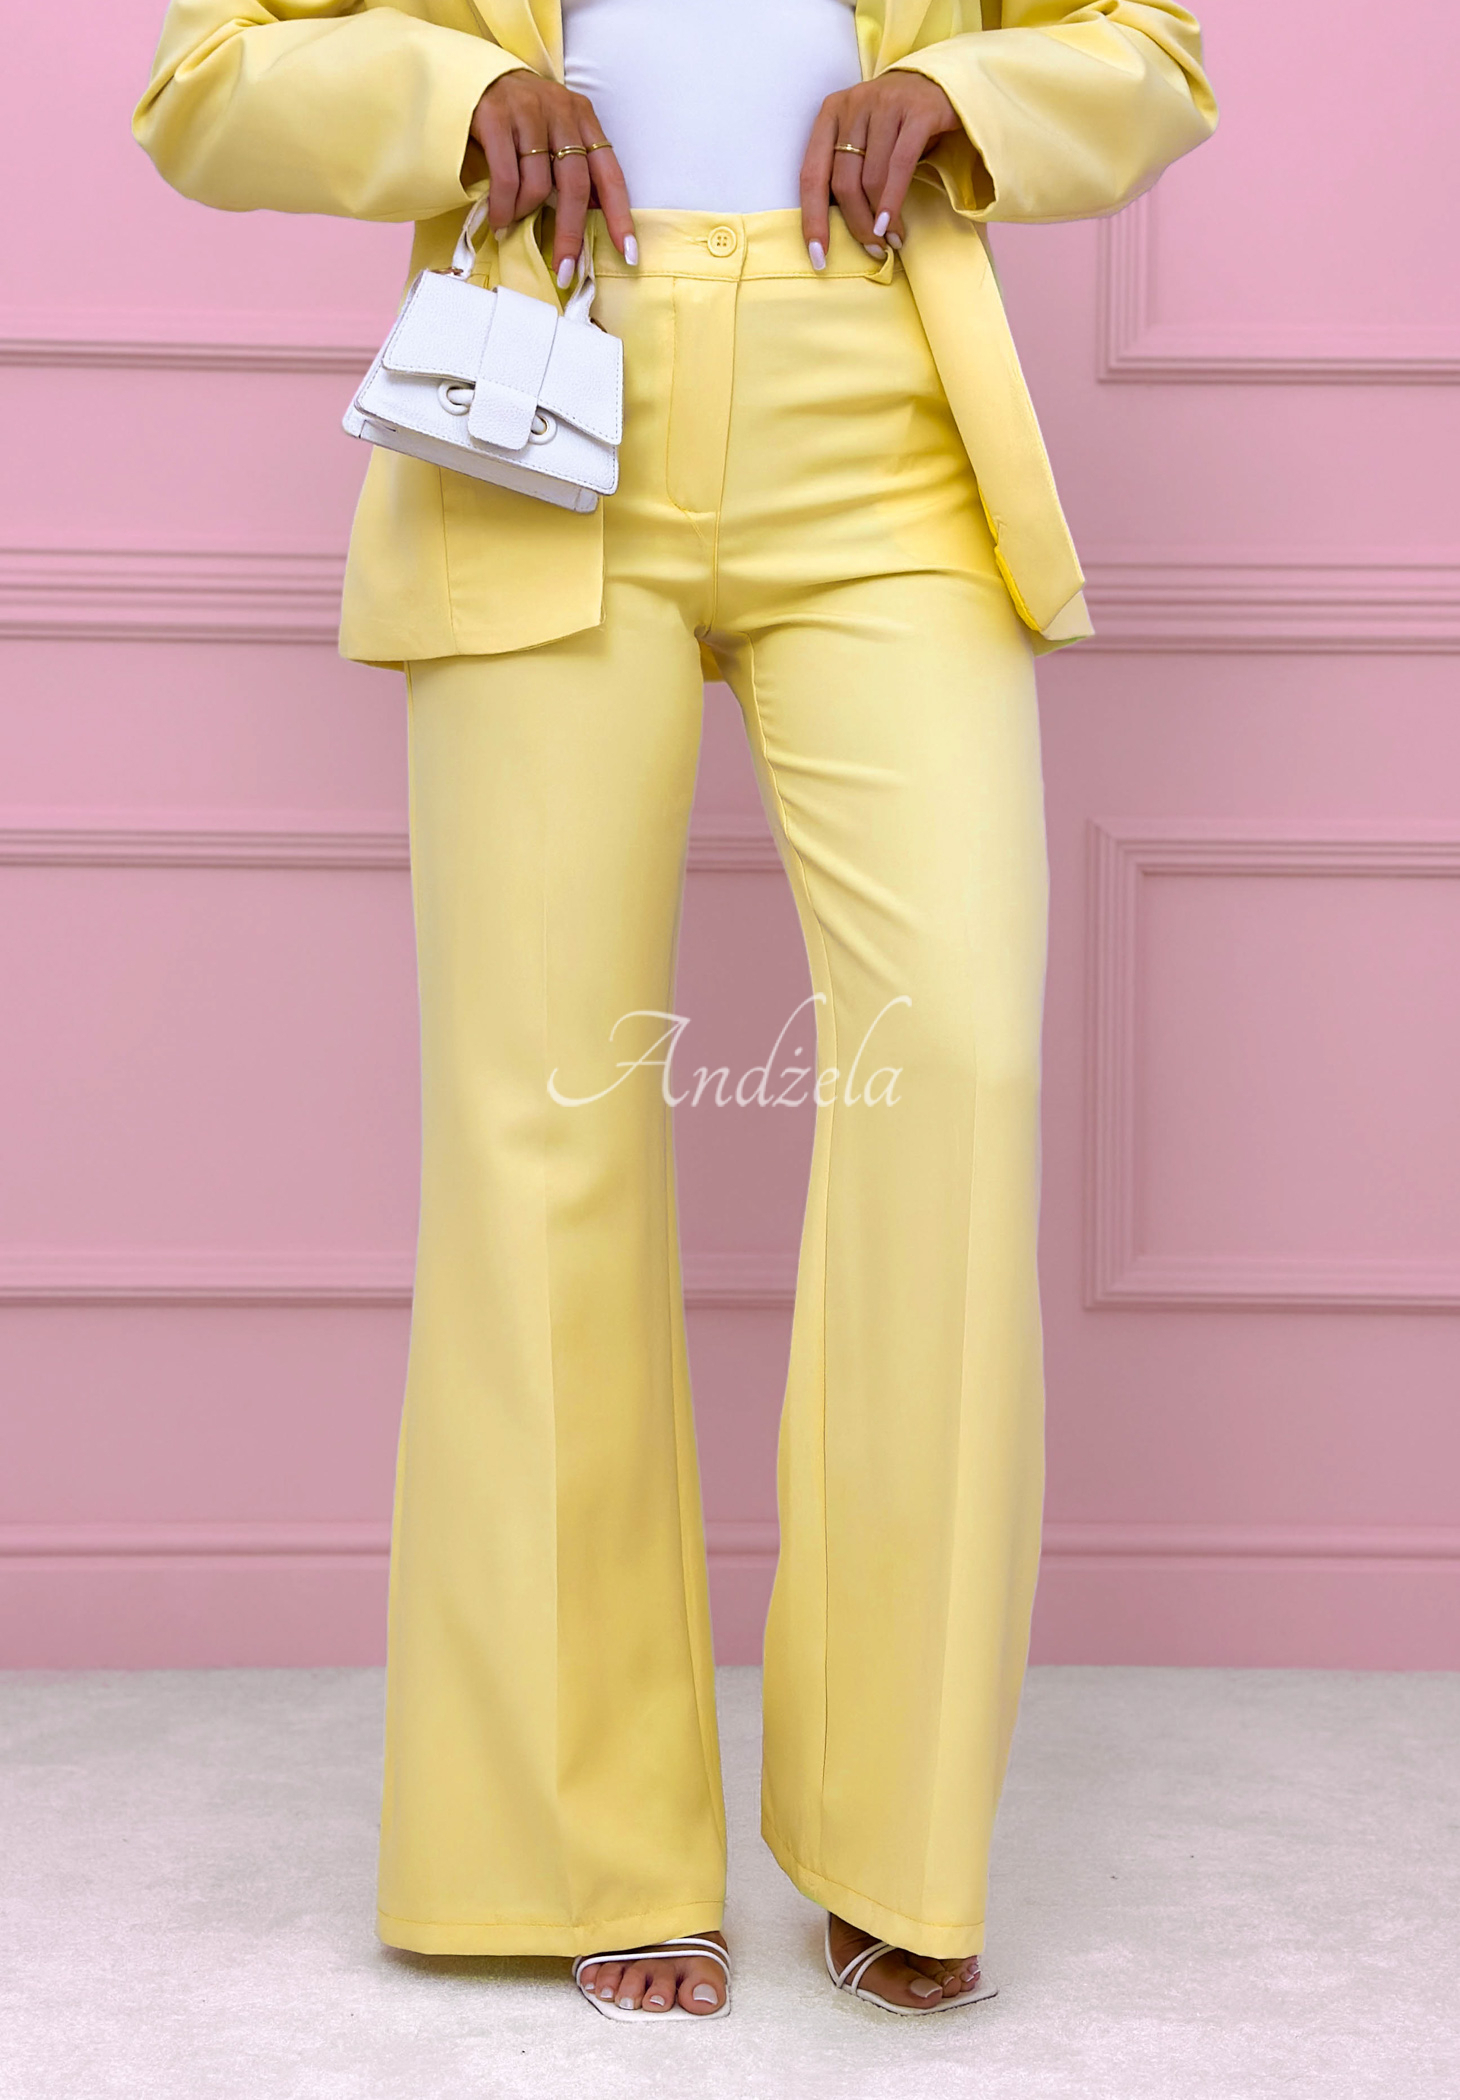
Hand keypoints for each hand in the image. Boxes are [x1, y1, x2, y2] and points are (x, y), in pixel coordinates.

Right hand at [469, 71, 635, 285]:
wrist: (477, 76)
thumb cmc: (521, 116)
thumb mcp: (557, 132)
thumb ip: (575, 165)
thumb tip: (593, 213)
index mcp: (583, 118)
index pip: (610, 173)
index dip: (619, 216)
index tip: (627, 252)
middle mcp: (561, 112)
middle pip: (575, 185)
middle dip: (570, 234)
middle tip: (564, 269)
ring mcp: (528, 112)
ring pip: (538, 184)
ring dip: (524, 215)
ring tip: (512, 224)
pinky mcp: (495, 117)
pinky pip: (506, 178)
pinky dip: (503, 207)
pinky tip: (499, 219)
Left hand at [800, 72, 960, 265]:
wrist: (943, 83)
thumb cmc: (897, 122)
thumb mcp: (864, 139)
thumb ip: (847, 170)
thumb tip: (837, 227)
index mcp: (831, 113)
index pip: (811, 174)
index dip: (812, 219)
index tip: (818, 256)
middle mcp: (854, 104)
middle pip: (843, 182)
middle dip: (855, 225)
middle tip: (872, 250)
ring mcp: (885, 103)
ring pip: (871, 178)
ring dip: (879, 220)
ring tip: (891, 240)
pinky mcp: (917, 110)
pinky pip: (900, 166)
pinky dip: (893, 201)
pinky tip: (893, 225)